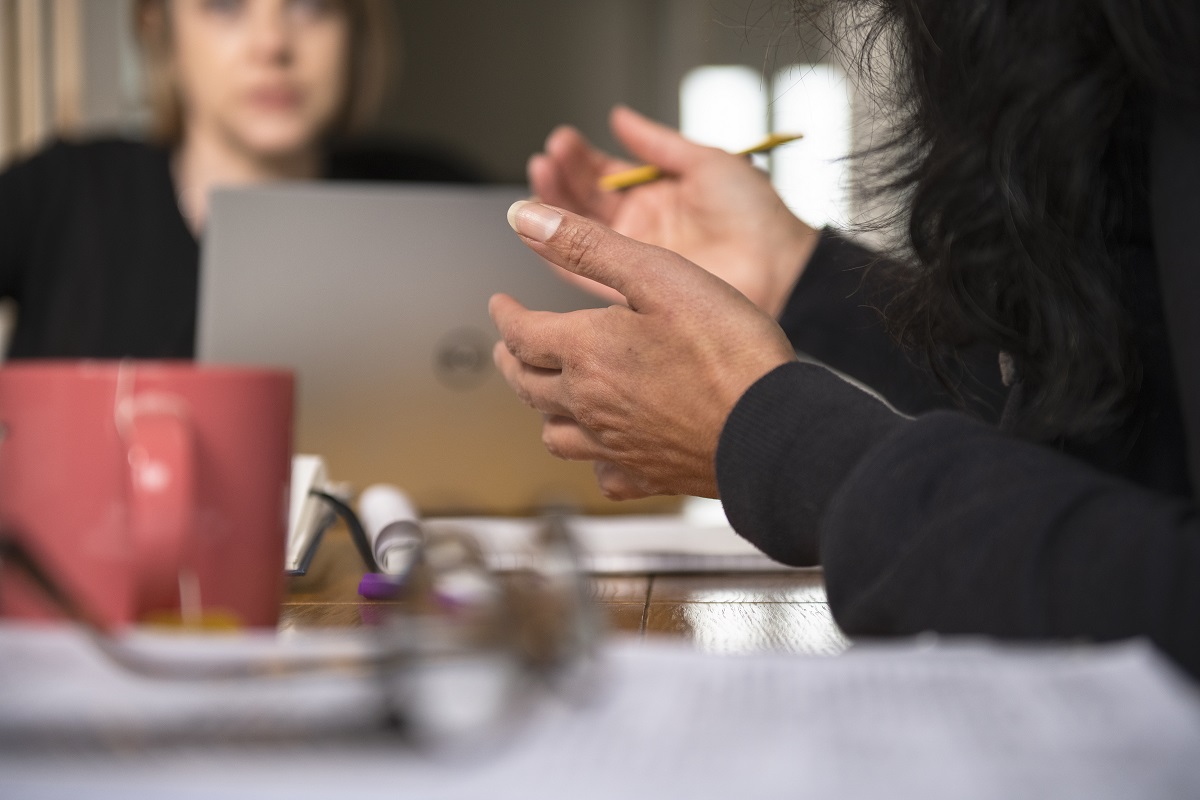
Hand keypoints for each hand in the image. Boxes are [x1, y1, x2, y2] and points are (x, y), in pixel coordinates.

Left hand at [490, 201, 797, 499]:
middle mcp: (590, 404)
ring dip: (541, 410)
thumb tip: (528, 218)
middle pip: (527, 386)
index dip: (505, 315)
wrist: (772, 428)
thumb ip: (587, 245)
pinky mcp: (647, 475)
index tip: (502, 305)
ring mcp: (616, 445)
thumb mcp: (657, 274)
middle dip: (511, 361)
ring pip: (554, 434)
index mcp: (586, 352)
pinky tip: (602, 451)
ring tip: (544, 395)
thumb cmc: (727, 351)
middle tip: (509, 348)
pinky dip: (591, 459)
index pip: (521, 333)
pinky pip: (602, 474)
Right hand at [528, 105, 819, 316]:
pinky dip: (558, 252)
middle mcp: (640, 227)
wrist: (780, 269)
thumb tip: (620, 118)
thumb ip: (658, 144)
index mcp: (656, 195)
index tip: (563, 140)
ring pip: (579, 231)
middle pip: (585, 200)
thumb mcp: (706, 163)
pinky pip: (584, 273)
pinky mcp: (632, 292)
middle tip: (547, 158)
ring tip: (541, 178)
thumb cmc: (757, 217)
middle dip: (561, 177)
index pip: (604, 173)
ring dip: (555, 206)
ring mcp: (634, 259)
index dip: (581, 158)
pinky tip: (541, 229)